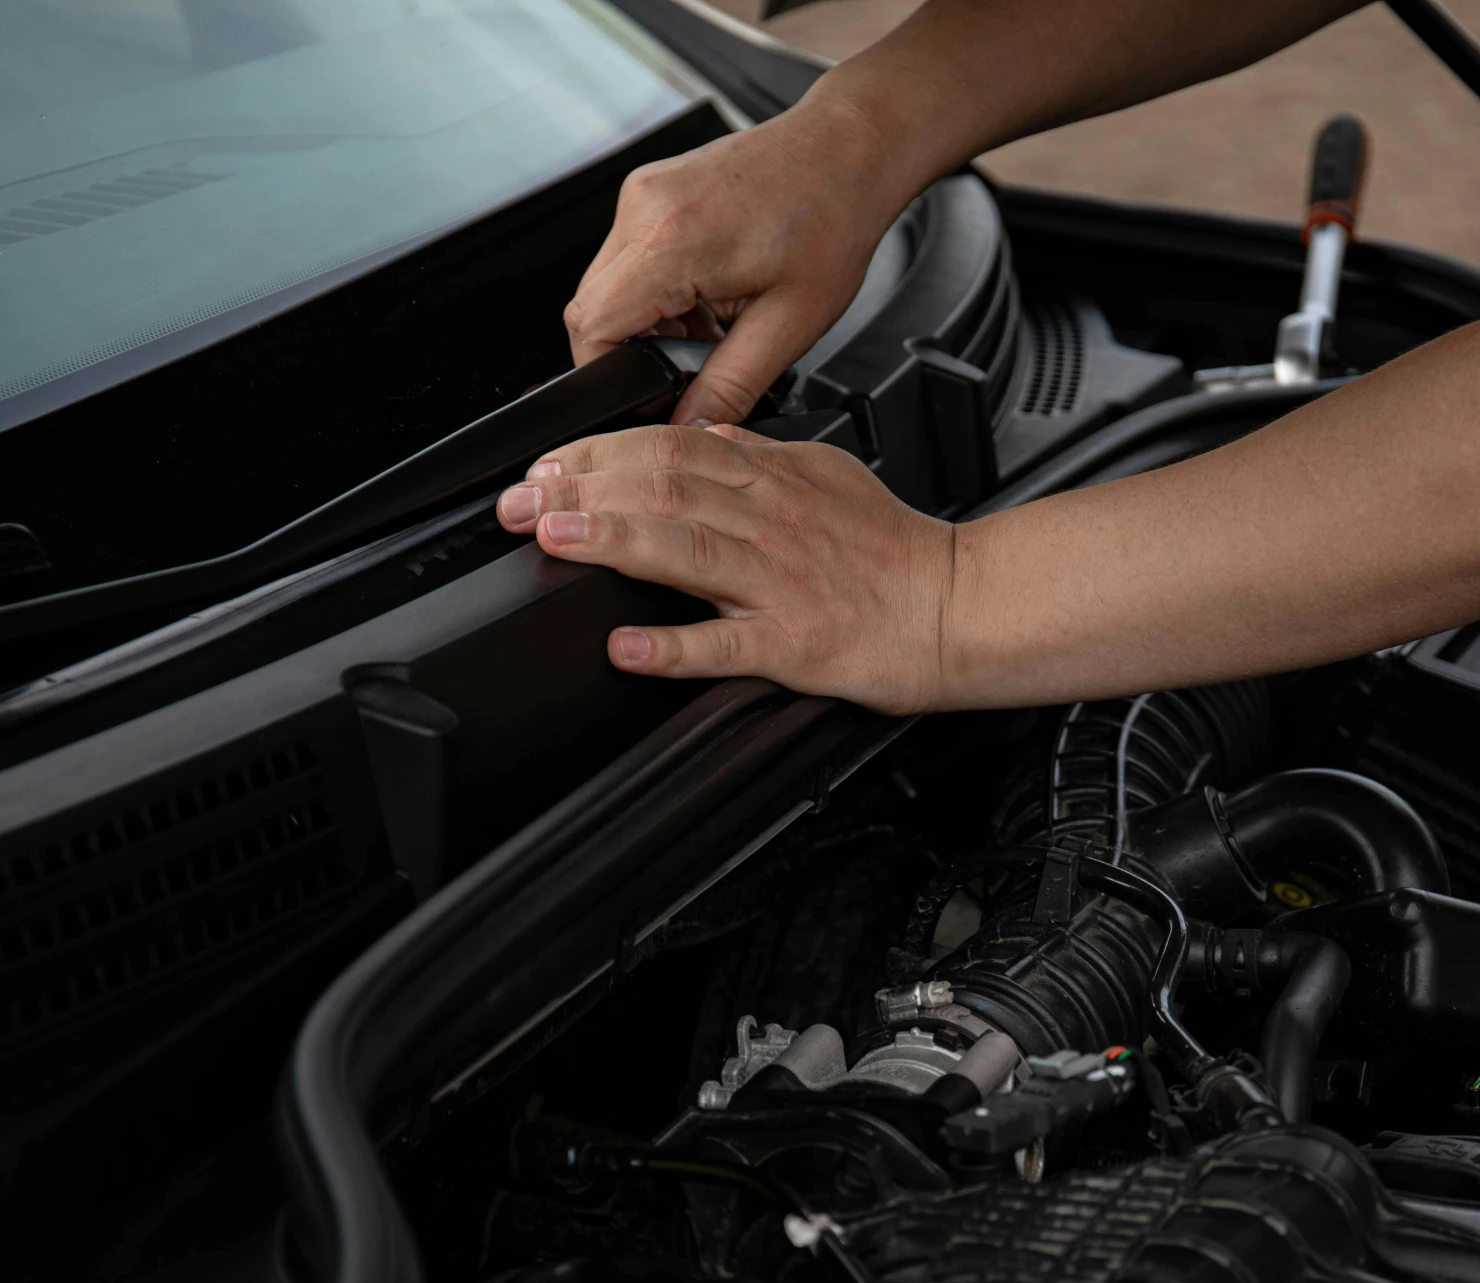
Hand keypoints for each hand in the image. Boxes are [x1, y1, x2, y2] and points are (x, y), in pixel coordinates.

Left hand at [496, 426, 957, 713]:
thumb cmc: (894, 552)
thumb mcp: (824, 474)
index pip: (670, 446)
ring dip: (611, 540)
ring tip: (555, 539)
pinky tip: (627, 649)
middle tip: (520, 501)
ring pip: (684, 548)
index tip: (546, 462)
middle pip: (662, 486)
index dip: (599, 450)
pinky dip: (671, 648)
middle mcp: (769, 521)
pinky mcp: (793, 643)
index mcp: (772, 478)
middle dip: (581, 488)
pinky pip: (726, 644)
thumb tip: (699, 436)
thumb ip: (756, 456)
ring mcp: (778, 582)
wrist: (958, 606)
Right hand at [565, 100, 917, 427]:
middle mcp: (645, 208)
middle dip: (634, 349)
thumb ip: (731, 386)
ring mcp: (644, 193)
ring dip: (649, 319)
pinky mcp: (654, 189)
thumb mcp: (789, 324)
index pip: (592, 326)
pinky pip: (630, 254)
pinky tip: (708, 294)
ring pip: (610, 283)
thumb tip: (691, 427)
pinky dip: (659, 288)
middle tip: (693, 360)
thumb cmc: (831, 219)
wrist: (847, 152)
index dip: (608, 372)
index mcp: (671, 241)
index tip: (646, 391)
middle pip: (592, 306)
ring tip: (712, 323)